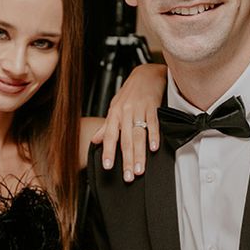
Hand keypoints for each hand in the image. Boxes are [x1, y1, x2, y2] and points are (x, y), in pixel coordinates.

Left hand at [91, 63, 166, 181]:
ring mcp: (140, 110)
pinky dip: (154, 136)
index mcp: (115, 114)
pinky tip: (154, 148)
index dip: (109, 152)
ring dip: (140, 154)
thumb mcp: (115, 106)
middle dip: (127, 160)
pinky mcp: (153, 107)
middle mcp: (126, 113)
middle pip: (126, 140)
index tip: (108, 167)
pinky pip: (153, 123)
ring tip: (140, 169)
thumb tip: (96, 140)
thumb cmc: (130, 91)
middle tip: (128, 176)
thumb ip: (107, 126)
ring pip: (139, 135)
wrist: (146, 73)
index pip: (110, 136)